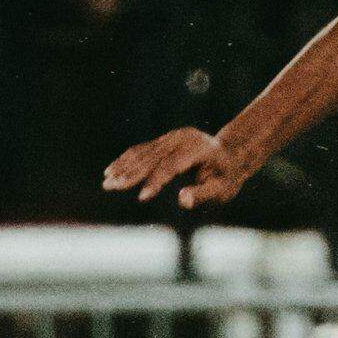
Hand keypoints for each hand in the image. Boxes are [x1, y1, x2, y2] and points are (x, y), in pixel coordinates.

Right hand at [102, 126, 255, 208]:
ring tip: (106, 182)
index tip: (142, 196)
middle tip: (111, 187)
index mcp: (198, 148)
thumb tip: (183, 200)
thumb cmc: (227, 176)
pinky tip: (111, 171)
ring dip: (123, 167)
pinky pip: (142, 150)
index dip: (156, 180)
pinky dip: (126, 160)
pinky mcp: (165, 140)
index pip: (172, 165)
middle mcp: (182, 138)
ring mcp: (172, 137)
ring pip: (143, 152)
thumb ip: (204, 194)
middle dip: (131, 173)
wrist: (231, 155)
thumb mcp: (223, 188)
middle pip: (153, 157)